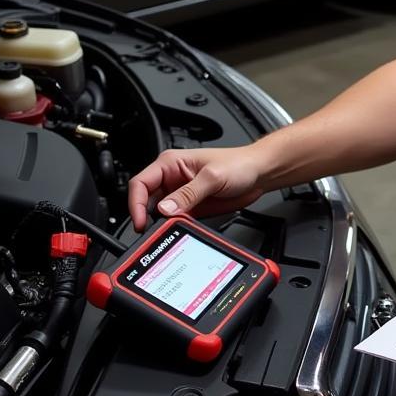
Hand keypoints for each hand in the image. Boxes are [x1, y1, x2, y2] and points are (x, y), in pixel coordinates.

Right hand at [127, 146, 264, 229]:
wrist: (259, 174)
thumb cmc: (239, 164)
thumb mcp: (212, 177)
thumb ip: (188, 194)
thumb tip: (165, 209)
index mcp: (170, 163)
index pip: (140, 183)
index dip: (136, 204)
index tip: (140, 221)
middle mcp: (172, 178)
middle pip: (146, 201)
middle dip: (147, 216)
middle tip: (152, 232)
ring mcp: (180, 195)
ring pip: (159, 213)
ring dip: (161, 224)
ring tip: (168, 231)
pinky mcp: (190, 208)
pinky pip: (175, 220)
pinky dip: (174, 228)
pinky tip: (180, 231)